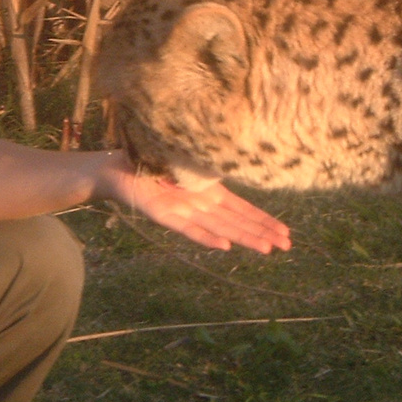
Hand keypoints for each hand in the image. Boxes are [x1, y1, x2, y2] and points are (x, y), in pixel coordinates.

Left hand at [94, 155, 290, 253]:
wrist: (114, 168)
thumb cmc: (150, 161)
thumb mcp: (185, 159)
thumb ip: (205, 166)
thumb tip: (234, 152)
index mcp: (207, 191)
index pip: (241, 209)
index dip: (263, 220)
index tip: (285, 232)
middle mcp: (199, 204)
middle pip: (237, 221)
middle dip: (262, 233)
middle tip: (287, 246)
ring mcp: (183, 211)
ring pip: (219, 227)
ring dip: (243, 238)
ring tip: (267, 249)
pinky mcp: (163, 214)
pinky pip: (187, 228)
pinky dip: (206, 237)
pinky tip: (224, 245)